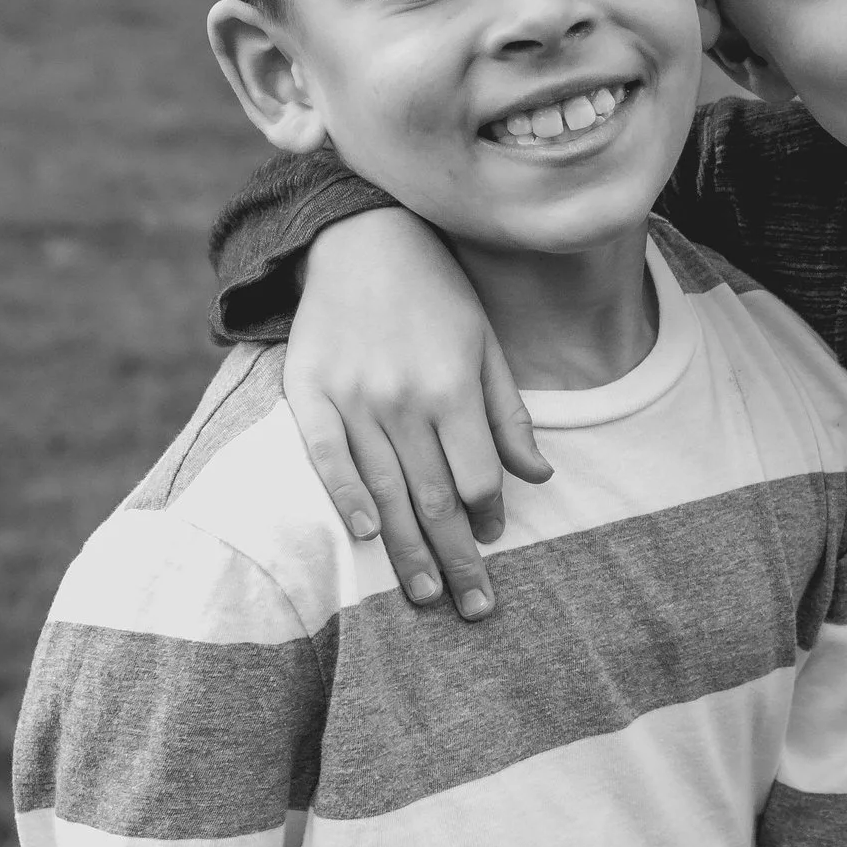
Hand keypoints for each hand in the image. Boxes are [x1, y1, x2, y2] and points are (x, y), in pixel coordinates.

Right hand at [283, 210, 550, 620]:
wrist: (360, 237)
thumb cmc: (436, 293)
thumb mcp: (485, 344)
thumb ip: (506, 414)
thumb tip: (538, 477)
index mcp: (452, 387)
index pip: (476, 476)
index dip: (487, 518)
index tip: (492, 543)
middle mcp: (403, 399)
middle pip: (434, 497)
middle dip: (456, 559)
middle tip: (472, 609)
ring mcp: (352, 398)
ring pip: (383, 491)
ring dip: (407, 549)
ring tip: (426, 596)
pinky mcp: (308, 392)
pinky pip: (326, 457)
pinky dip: (345, 498)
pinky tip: (365, 536)